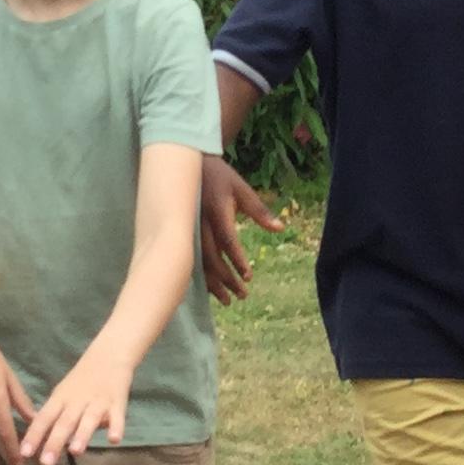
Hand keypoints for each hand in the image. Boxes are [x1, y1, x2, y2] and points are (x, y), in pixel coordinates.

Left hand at [23, 345, 132, 464]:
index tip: (23, 453)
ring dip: (82, 435)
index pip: (44, 418)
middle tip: (46, 463)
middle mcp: (77, 401)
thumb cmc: (81, 380)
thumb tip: (36, 439)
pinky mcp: (117, 403)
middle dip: (55, 442)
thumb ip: (52, 416)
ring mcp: (98, 402)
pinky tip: (114, 440)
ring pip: (89, 420)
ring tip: (75, 451)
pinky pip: (117, 417)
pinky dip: (116, 427)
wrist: (108, 355)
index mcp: (60, 399)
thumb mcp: (62, 394)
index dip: (34, 435)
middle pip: (64, 422)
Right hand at [198, 153, 284, 304]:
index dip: (237, 259)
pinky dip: (202, 277)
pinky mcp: (183, 233)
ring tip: (228, 300)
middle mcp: (200, 222)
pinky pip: (191, 259)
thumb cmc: (220, 177)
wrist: (188, 164)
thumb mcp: (242, 189)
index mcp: (216, 210)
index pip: (227, 239)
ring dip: (214, 284)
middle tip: (243, 295)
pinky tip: (211, 290)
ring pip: (199, 262)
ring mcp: (188, 229)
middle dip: (227, 279)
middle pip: (212, 257)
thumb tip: (280, 229)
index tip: (248, 277)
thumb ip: (259, 211)